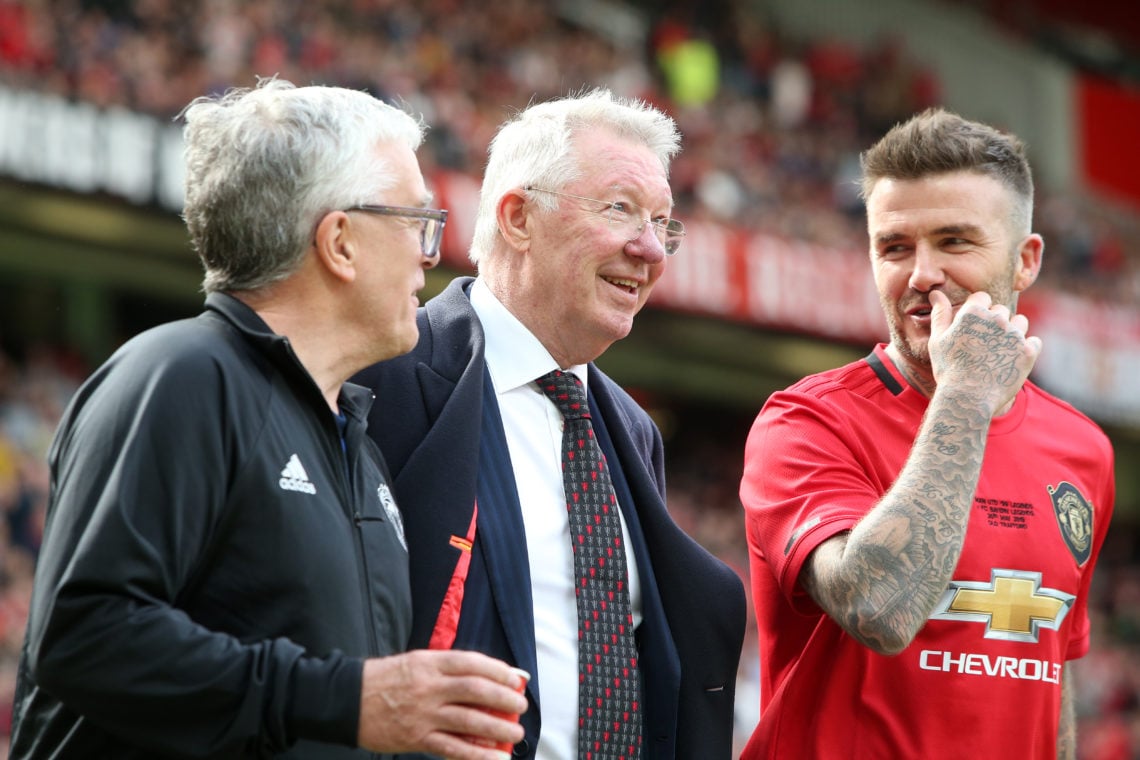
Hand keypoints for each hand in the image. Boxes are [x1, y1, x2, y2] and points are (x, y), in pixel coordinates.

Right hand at [356, 649, 526, 758]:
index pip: (471, 663)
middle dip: (504, 699)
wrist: (347, 699)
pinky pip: (452, 748)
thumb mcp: (417, 662)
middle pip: (475, 690)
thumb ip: (448, 668)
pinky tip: (495, 757)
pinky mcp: (416, 738)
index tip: (516, 678)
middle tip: (520, 706)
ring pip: (468, 720)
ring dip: (497, 728)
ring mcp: (423, 714)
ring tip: (515, 733)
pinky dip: (476, 754)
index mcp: (429, 663)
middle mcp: (429, 687)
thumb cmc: (386, 679)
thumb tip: (486, 674)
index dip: (498, 670)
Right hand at [928, 289, 1042, 414]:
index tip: (972, 328)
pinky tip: (1011, 360)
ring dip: (1012, 331)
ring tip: (998, 351)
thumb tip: (936, 292)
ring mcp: (1015, 335)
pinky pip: (1033, 342)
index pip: (982, 298)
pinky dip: (1025, 349)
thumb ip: (940, 313)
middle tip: (982, 345)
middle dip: (994, 322)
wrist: (968, 398)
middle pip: (1001, 310)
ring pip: (1020, 322)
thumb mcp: (938, 340)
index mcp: (974, 312)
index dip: (976, 312)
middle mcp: (997, 319)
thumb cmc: (949, 368)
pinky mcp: (1029, 351)